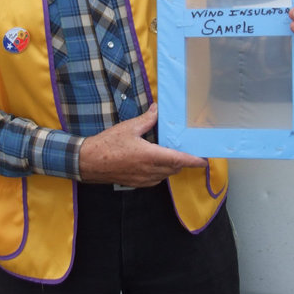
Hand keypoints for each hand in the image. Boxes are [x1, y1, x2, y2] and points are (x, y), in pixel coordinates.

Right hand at [79, 103, 206, 186]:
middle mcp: (150, 170)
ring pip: (166, 175)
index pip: (178, 160)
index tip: (204, 160)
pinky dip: (161, 172)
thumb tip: (157, 109)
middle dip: (183, 161)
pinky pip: (156, 179)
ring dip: (172, 166)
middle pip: (175, 168)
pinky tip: (156, 162)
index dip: (193, 161)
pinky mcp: (136, 183)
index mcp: (150, 156)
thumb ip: (146, 120)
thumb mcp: (128, 128)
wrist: (88, 162)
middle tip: (188, 152)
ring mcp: (143, 179)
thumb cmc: (107, 144)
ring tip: (172, 155)